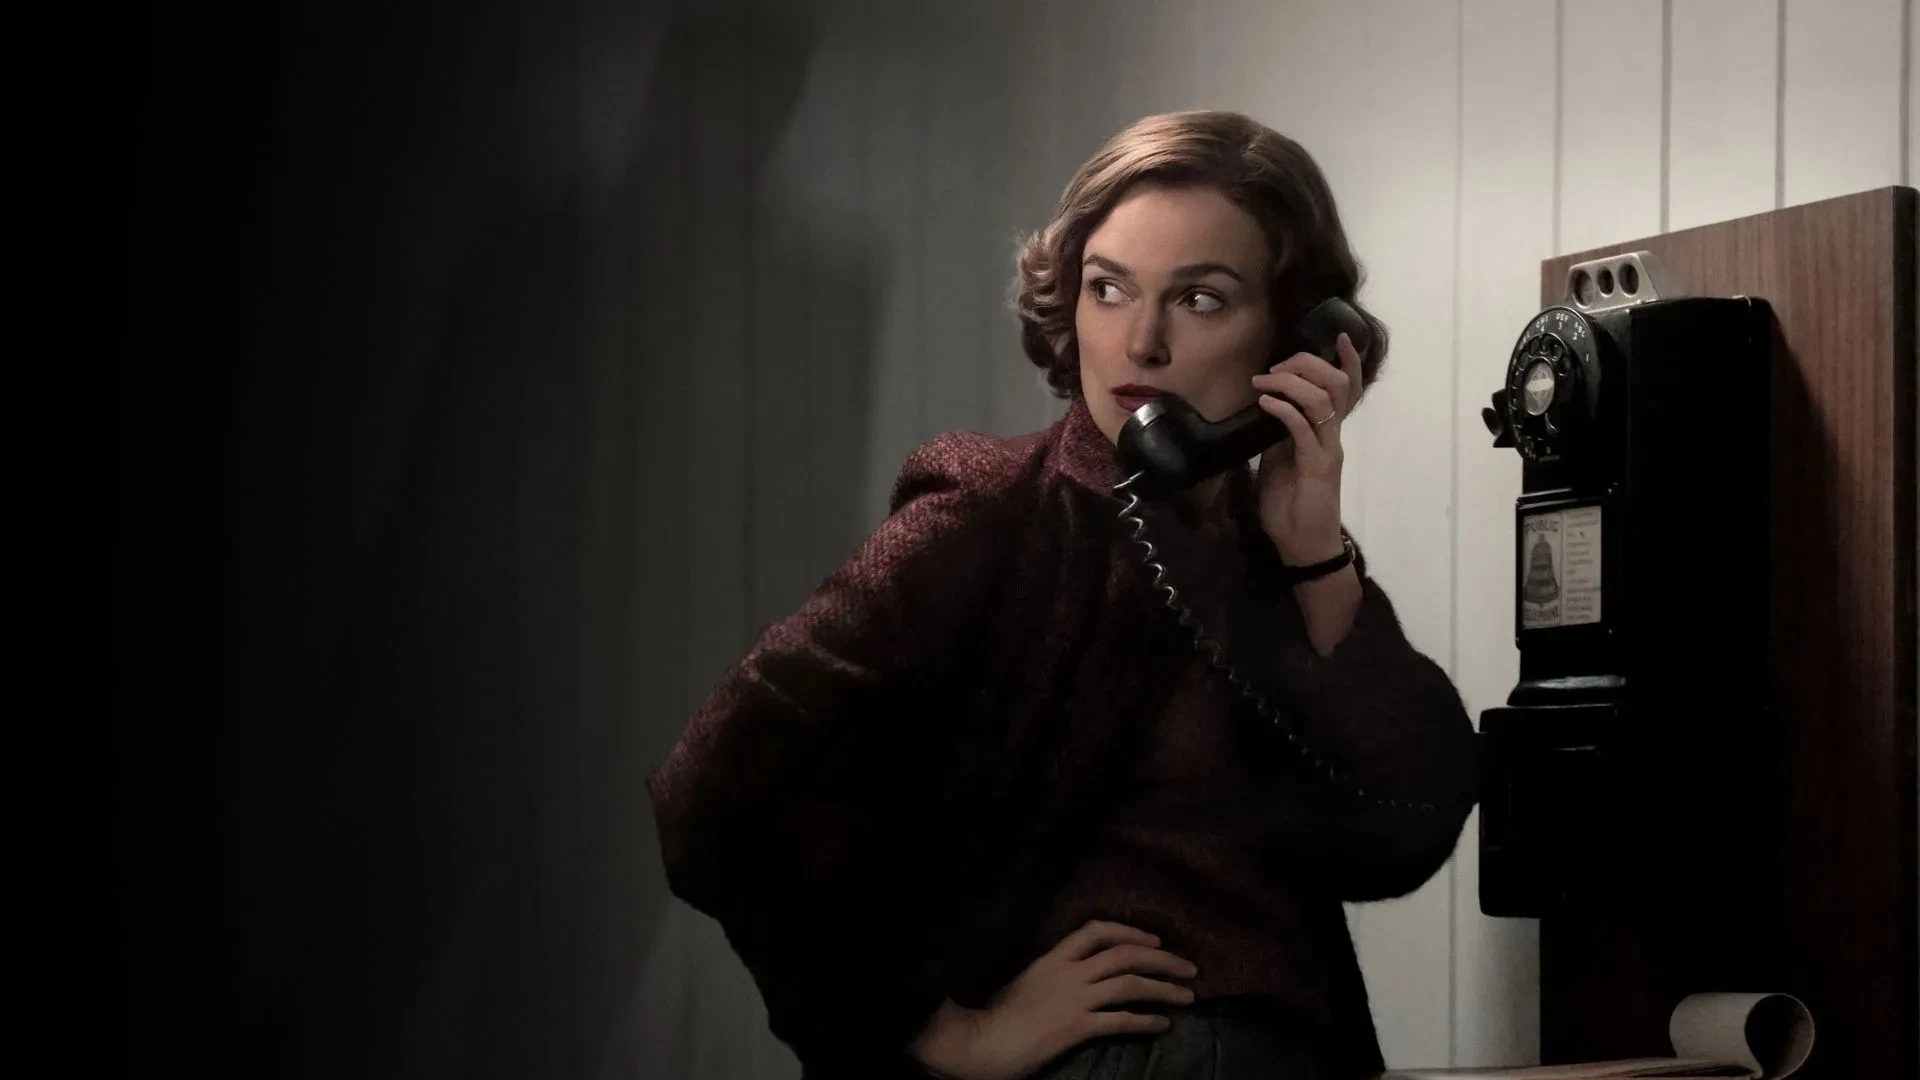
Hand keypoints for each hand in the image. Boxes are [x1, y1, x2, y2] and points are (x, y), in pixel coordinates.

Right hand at [904, 920, 1197, 1079]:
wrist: (982, 1042)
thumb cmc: (996, 1017)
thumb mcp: (1025, 983)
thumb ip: (1052, 976)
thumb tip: (1077, 977)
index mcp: (1052, 958)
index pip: (1095, 930)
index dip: (1129, 931)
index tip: (1153, 939)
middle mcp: (1068, 973)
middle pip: (1124, 953)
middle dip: (1162, 958)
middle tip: (1189, 967)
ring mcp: (1074, 998)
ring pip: (1130, 983)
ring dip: (1164, 988)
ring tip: (1188, 995)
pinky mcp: (1077, 1027)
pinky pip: (1121, 1020)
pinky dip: (1146, 1021)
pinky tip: (1161, 1025)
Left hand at [1250, 331, 1362, 564]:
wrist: (1302, 546)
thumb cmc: (1291, 506)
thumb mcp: (1279, 461)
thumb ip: (1279, 434)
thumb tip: (1265, 408)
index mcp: (1326, 433)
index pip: (1345, 390)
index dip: (1347, 361)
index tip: (1337, 335)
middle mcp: (1333, 436)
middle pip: (1336, 384)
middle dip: (1307, 364)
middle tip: (1274, 368)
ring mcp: (1328, 450)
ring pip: (1324, 401)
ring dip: (1291, 383)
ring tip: (1264, 383)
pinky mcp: (1318, 467)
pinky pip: (1304, 429)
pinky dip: (1284, 410)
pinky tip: (1266, 404)